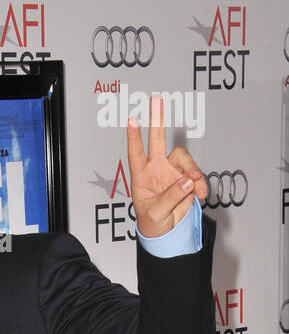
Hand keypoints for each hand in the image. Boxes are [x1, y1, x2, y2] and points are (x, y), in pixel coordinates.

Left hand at [127, 94, 207, 238]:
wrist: (167, 233)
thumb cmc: (152, 223)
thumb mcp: (156, 214)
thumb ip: (171, 196)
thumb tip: (187, 180)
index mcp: (142, 177)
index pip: (136, 154)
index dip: (134, 138)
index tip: (132, 120)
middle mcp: (157, 170)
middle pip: (158, 140)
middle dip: (157, 119)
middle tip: (156, 100)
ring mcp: (173, 172)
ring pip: (184, 158)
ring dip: (192, 171)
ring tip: (195, 187)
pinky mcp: (187, 180)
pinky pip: (197, 174)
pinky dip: (201, 184)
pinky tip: (200, 194)